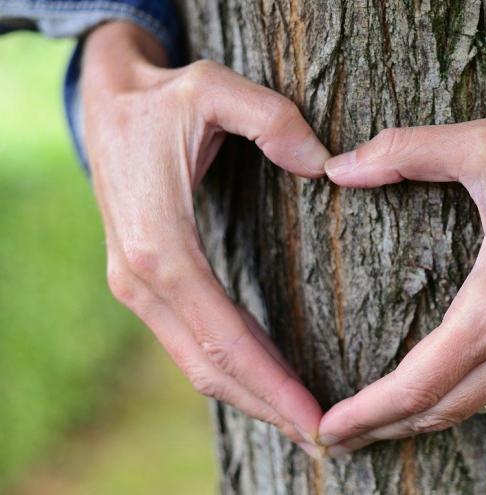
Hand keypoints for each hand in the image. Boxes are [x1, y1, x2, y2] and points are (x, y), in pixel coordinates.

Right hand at [81, 22, 326, 457]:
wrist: (106, 100)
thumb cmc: (163, 97)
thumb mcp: (213, 86)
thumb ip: (271, 119)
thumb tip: (323, 166)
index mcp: (158, 244)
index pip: (222, 335)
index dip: (271, 383)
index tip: (318, 419)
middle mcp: (140, 279)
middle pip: (210, 366)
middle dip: (268, 407)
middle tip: (327, 440)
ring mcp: (138, 286)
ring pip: (196, 364)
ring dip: (251, 398)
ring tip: (305, 425)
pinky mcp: (147, 285)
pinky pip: (191, 343)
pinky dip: (231, 373)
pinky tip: (268, 385)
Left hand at [315, 76, 485, 455]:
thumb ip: (405, 151)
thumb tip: (336, 169)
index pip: (416, 386)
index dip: (366, 414)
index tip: (326, 429)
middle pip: (437, 412)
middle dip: (381, 428)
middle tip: (334, 436)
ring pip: (470, 409)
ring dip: (419, 419)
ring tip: (376, 423)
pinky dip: (461, 401)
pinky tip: (439, 393)